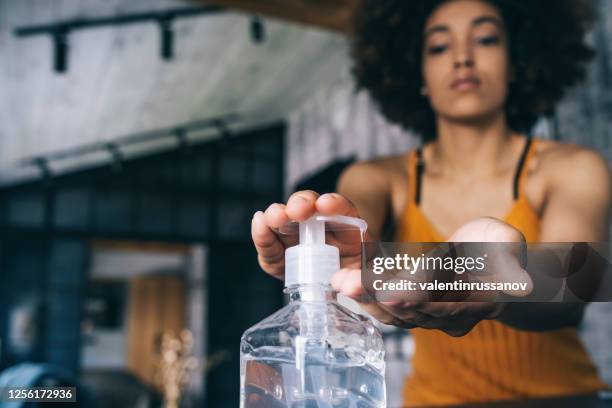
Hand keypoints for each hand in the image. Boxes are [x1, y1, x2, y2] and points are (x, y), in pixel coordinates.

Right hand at [251, 190, 367, 279]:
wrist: (348, 295)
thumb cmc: (363, 285)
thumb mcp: (375, 285)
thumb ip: (366, 284)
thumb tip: (347, 285)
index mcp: (352, 233)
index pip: (345, 210)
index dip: (336, 205)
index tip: (325, 205)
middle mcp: (322, 229)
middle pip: (311, 206)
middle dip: (302, 203)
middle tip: (297, 211)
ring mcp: (299, 240)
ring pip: (287, 219)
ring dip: (279, 215)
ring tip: (273, 217)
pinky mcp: (281, 256)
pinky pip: (271, 243)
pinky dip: (263, 234)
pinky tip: (259, 223)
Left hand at [332, 217, 532, 336]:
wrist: (488, 264)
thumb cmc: (497, 247)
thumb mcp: (507, 243)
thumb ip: (509, 257)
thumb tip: (522, 284)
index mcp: (479, 300)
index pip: (444, 301)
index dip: (418, 296)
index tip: (392, 292)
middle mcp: (452, 316)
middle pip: (411, 310)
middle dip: (377, 297)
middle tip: (347, 284)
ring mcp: (432, 317)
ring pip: (395, 313)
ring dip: (365, 298)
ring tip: (339, 283)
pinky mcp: (414, 312)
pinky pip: (388, 309)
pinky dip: (366, 297)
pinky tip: (344, 285)